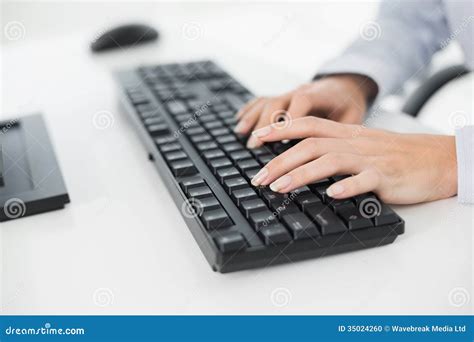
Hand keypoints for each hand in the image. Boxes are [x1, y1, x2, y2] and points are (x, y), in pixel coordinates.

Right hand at [235, 74, 376, 147]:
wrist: (347, 84)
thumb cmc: (350, 105)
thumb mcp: (355, 118)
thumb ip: (343, 133)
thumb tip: (335, 155)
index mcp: (320, 95)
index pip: (301, 104)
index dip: (288, 121)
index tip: (278, 141)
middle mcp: (301, 91)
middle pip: (277, 103)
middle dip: (264, 125)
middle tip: (254, 146)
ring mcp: (289, 93)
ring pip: (267, 102)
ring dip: (253, 118)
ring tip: (241, 136)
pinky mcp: (283, 96)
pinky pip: (262, 100)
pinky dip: (249, 111)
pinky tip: (239, 123)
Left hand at [249, 117, 456, 203]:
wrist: (437, 158)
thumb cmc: (396, 154)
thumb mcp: (362, 145)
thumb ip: (334, 148)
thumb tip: (302, 160)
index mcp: (347, 134)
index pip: (308, 125)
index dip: (281, 129)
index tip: (257, 138)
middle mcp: (354, 143)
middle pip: (310, 145)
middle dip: (280, 161)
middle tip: (258, 179)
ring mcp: (370, 159)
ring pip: (329, 161)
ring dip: (301, 174)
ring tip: (279, 188)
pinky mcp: (386, 176)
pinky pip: (364, 180)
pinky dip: (346, 186)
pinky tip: (330, 194)